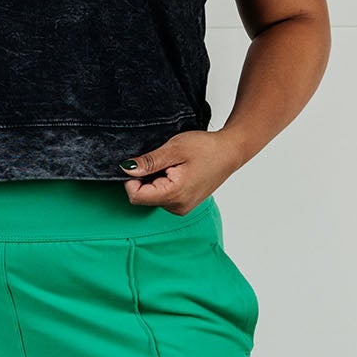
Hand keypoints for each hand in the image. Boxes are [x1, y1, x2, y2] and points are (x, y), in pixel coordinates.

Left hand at [118, 128, 247, 210]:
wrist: (230, 152)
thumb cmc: (206, 148)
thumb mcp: (174, 149)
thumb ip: (149, 162)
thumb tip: (126, 169)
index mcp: (174, 195)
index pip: (136, 196)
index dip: (131, 179)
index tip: (142, 163)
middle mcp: (177, 207)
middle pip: (143, 197)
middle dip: (145, 178)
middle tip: (163, 162)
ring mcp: (181, 208)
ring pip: (152, 197)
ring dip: (155, 180)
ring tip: (173, 166)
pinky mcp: (184, 205)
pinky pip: (163, 197)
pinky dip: (164, 183)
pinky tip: (177, 172)